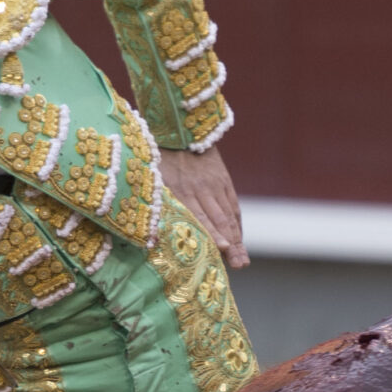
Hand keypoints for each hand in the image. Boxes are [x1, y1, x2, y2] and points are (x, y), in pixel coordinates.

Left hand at [160, 145, 248, 268]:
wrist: (179, 127)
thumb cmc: (158, 155)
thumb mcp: (152, 176)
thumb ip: (155, 201)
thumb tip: (148, 233)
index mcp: (180, 188)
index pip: (199, 215)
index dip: (212, 232)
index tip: (222, 248)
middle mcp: (200, 188)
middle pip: (219, 220)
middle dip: (230, 244)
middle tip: (239, 265)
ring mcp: (214, 184)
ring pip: (228, 215)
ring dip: (236, 239)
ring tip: (243, 260)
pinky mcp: (223, 180)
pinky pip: (232, 205)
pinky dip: (236, 223)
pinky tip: (238, 238)